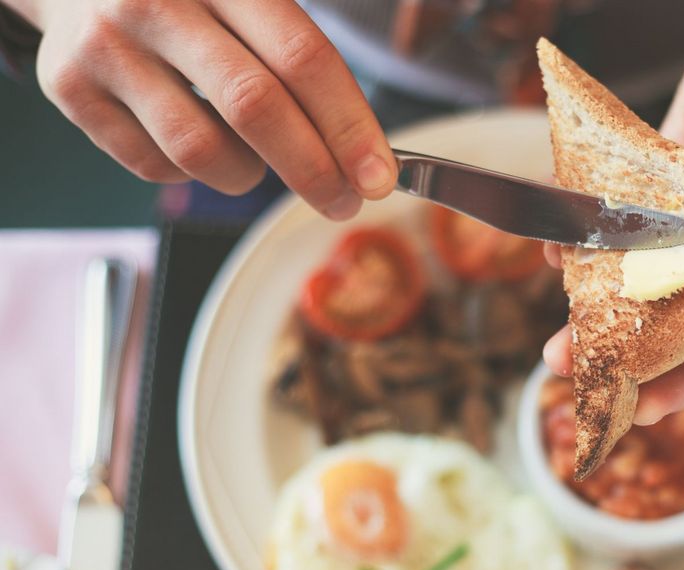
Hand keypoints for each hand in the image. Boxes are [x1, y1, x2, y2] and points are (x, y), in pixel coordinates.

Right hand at [12, 0, 394, 219]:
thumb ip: (302, 58)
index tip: (379, 176)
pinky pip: (153, 165)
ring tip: (255, 161)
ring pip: (200, 149)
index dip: (348, 124)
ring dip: (246, 175)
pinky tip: (199, 143)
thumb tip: (366, 154)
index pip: (302, 57)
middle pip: (255, 107)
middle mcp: (158, 1)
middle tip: (343, 201)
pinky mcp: (69, 86)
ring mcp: (108, 45)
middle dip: (313, 169)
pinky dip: (192, 173)